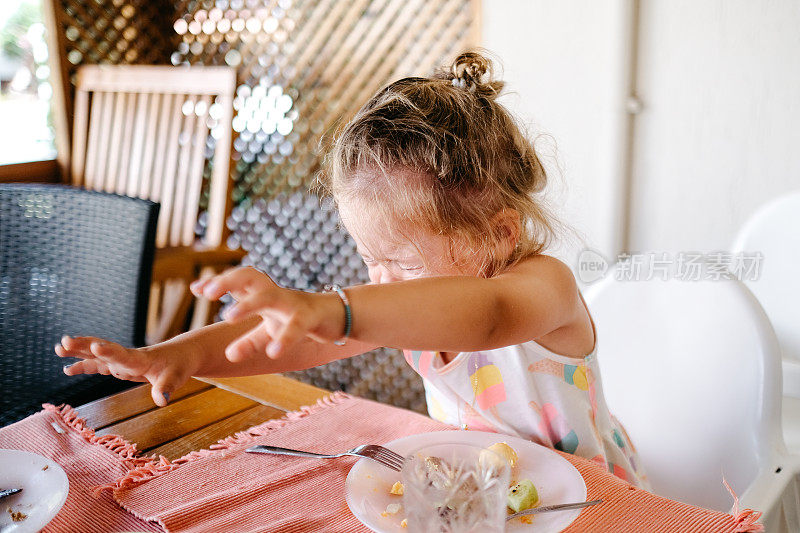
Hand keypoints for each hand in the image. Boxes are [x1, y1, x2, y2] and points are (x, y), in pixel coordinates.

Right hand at [55, 336, 194, 406]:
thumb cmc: (179, 365)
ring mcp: (122, 360)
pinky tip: (67, 368)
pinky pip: (99, 364)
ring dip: (78, 351)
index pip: (123, 355)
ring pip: (97, 355)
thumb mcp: (177, 377)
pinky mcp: (120, 365)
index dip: (109, 352)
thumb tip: (161, 400)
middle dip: (84, 346)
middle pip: (103, 350)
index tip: (96, 346)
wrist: (181, 355)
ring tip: (58, 348)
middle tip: (65, 342)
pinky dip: (84, 365)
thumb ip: (167, 388)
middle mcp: (127, 357)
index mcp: (140, 359)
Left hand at [190, 267, 344, 361]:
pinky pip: (295, 326)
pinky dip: (284, 338)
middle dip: (227, 281)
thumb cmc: (298, 319)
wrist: (337, 316)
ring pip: (268, 296)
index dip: (217, 282)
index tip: (196, 289)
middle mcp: (274, 294)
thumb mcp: (270, 332)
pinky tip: (273, 353)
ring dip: (247, 304)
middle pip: (249, 276)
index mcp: (263, 293)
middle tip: (207, 293)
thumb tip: (227, 355)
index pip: (238, 280)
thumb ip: (249, 341)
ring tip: (228, 317)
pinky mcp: (309, 317)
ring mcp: (292, 303)